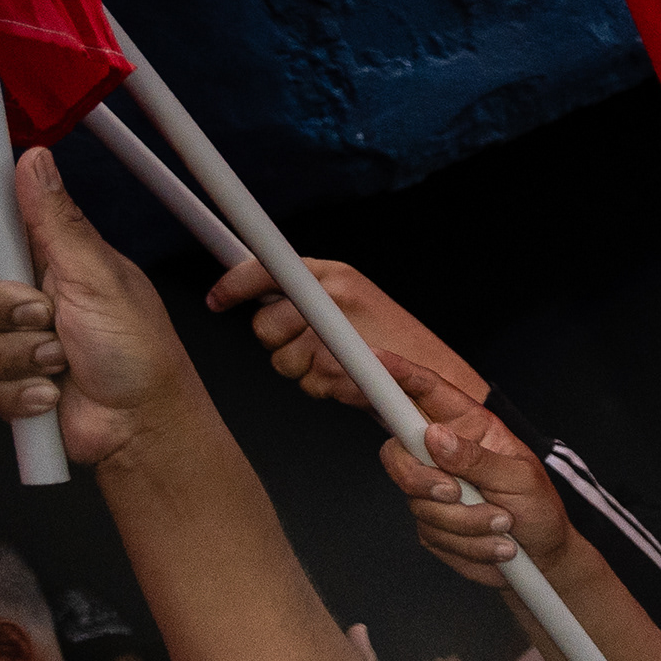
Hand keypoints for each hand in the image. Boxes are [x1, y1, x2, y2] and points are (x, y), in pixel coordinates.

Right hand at [0, 151, 203, 468]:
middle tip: (46, 320)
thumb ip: (59, 222)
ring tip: (59, 362)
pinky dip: (8, 393)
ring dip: (11, 357)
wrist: (143, 426)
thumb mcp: (102, 280)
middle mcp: (9, 284)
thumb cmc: (140, 354)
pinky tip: (48, 393)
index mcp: (36, 248)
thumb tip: (35, 160)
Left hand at [205, 256, 488, 411]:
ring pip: (282, 359)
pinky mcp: (339, 365)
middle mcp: (332, 295)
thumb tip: (263, 302)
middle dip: (279, 344)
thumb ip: (310, 302)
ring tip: (340, 368)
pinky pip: (307, 382)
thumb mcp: (354, 307)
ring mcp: (335, 331)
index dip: (233, 286)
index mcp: (334, 274)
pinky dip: (326, 390)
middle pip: (266, 323)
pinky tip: (351, 382)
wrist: (443, 379)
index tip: (217, 300)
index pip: (265, 269)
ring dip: (305, 372)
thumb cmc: (398, 347)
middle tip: (310, 350)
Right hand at [369, 357, 576, 586]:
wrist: (544, 556)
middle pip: (396, 452)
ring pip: (417, 501)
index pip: (426, 392)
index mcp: (468, 428)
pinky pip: (432, 533)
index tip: (375, 358)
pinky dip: (468, 544)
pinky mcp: (432, 524)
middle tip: (457, 492)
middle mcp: (443, 454)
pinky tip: (495, 544)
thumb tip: (435, 436)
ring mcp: (433, 490)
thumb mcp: (521, 478)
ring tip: (503, 525)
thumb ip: (478, 459)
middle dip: (421, 478)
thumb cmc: (539, 508)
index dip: (397, 372)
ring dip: (465, 521)